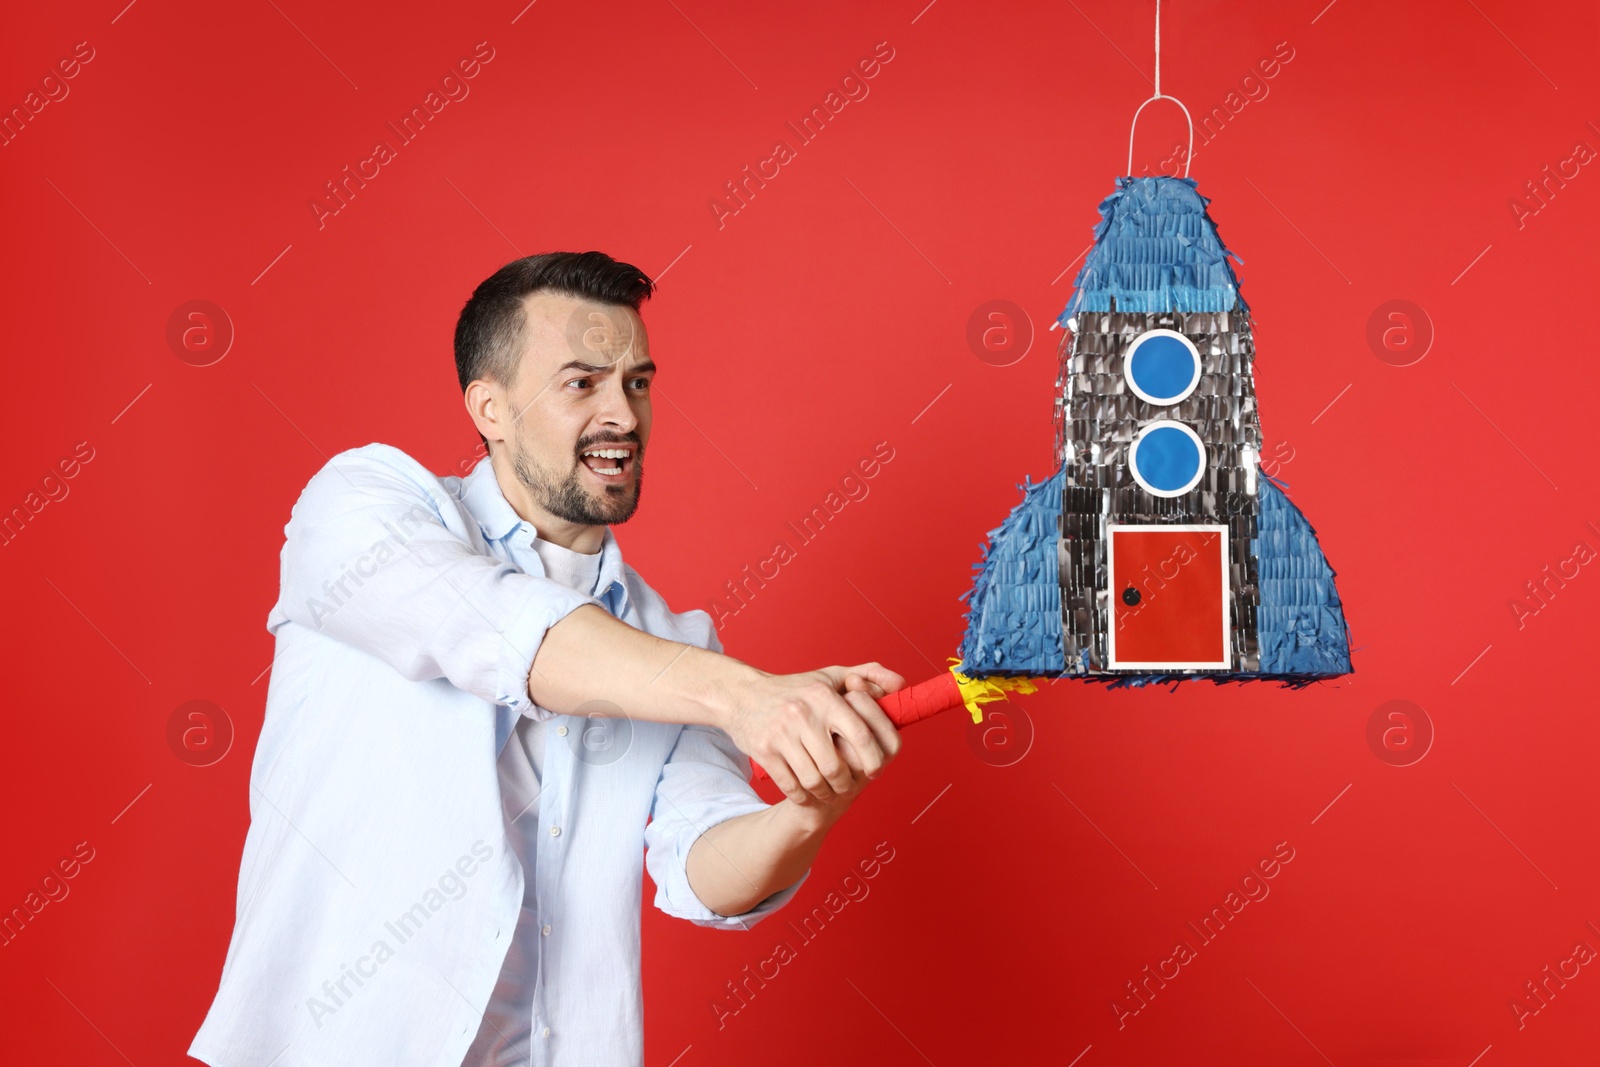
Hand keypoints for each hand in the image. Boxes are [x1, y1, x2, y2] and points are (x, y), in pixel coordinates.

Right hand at [720, 662, 904, 805]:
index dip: (873, 760)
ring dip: (826, 793)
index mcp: (824, 697)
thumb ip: (869, 676)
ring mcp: (781, 734)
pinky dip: (803, 796)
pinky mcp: (764, 751)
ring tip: (830, 792)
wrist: (742, 695)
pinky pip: (790, 786)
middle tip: (849, 788)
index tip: (875, 771)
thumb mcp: (830, 676)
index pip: (860, 734)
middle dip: (847, 784)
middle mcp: (803, 714)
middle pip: (836, 767)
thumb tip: (901, 685)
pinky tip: (808, 793)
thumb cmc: (795, 688)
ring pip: (814, 780)